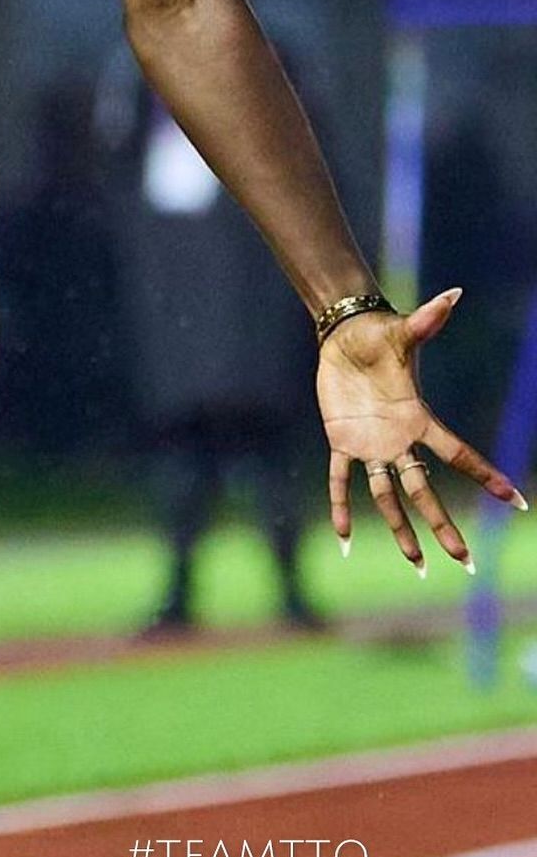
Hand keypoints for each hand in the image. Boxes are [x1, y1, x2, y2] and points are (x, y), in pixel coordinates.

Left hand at [319, 287, 527, 571]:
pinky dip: (340, 507)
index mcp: (418, 418)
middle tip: (466, 560)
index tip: (515, 502)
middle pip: (426, 490)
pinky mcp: (341, 441)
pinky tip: (341, 539)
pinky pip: (340, 480)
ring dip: (400, 529)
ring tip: (416, 564)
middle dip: (444, 524)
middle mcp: (400, 440)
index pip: (458, 453)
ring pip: (388, 495)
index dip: (486, 475)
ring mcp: (371, 445)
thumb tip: (454, 292)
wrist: (347, 336)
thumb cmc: (380, 334)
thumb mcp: (404, 331)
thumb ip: (429, 319)